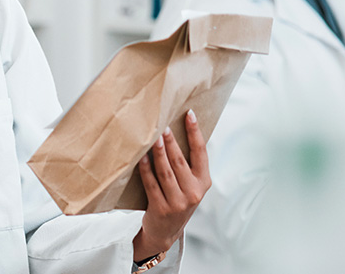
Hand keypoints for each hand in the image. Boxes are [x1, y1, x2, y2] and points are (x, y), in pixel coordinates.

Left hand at [133, 109, 211, 261]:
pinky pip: (151, 184)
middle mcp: (194, 193)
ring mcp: (178, 202)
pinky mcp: (161, 209)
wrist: (165, 232)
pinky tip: (141, 158)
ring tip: (152, 136)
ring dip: (158, 152)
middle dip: (170, 141)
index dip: (195, 132)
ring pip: (165, 171)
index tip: (189, 113)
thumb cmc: (177, 200)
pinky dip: (146, 170)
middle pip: (180, 160)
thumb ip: (187, 165)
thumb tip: (175, 131)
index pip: (201, 152)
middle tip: (162, 124)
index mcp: (203, 182)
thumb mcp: (190, 185)